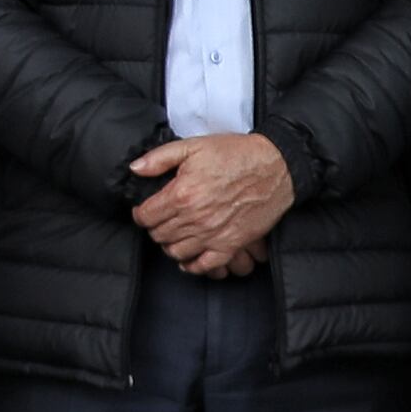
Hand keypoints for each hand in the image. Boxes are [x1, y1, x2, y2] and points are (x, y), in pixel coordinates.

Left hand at [129, 132, 295, 278]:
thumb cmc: (236, 154)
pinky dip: (192, 265)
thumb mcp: (193, 146)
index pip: (146, 216)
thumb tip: (135, 169)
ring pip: (176, 252)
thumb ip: (159, 158)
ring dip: (170, 245)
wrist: (275, 167)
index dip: (141, 213)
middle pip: (159, 235)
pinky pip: (204, 265)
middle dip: (155, 228)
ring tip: (174, 234)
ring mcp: (213, 234)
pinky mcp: (231, 245)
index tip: (144, 210)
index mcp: (181, 194)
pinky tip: (189, 256)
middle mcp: (195, 218)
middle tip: (160, 220)